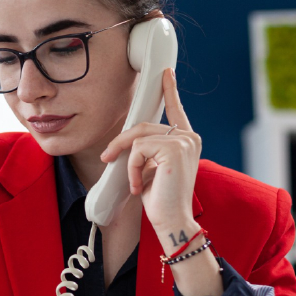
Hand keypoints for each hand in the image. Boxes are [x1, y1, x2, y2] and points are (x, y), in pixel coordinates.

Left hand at [99, 68, 200, 232]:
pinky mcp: (173, 149)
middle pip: (143, 126)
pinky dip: (131, 168)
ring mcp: (183, 141)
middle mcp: (189, 138)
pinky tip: (138, 185)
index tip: (165, 74)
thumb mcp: (152, 168)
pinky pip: (137, 149)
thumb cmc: (161, 200)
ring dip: (127, 160)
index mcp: (187, 141)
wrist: (172, 221)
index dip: (169, 90)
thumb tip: (129, 142)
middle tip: (106, 158)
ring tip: (133, 182)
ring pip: (137, 137)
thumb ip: (147, 150)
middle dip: (120, 142)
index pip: (176, 111)